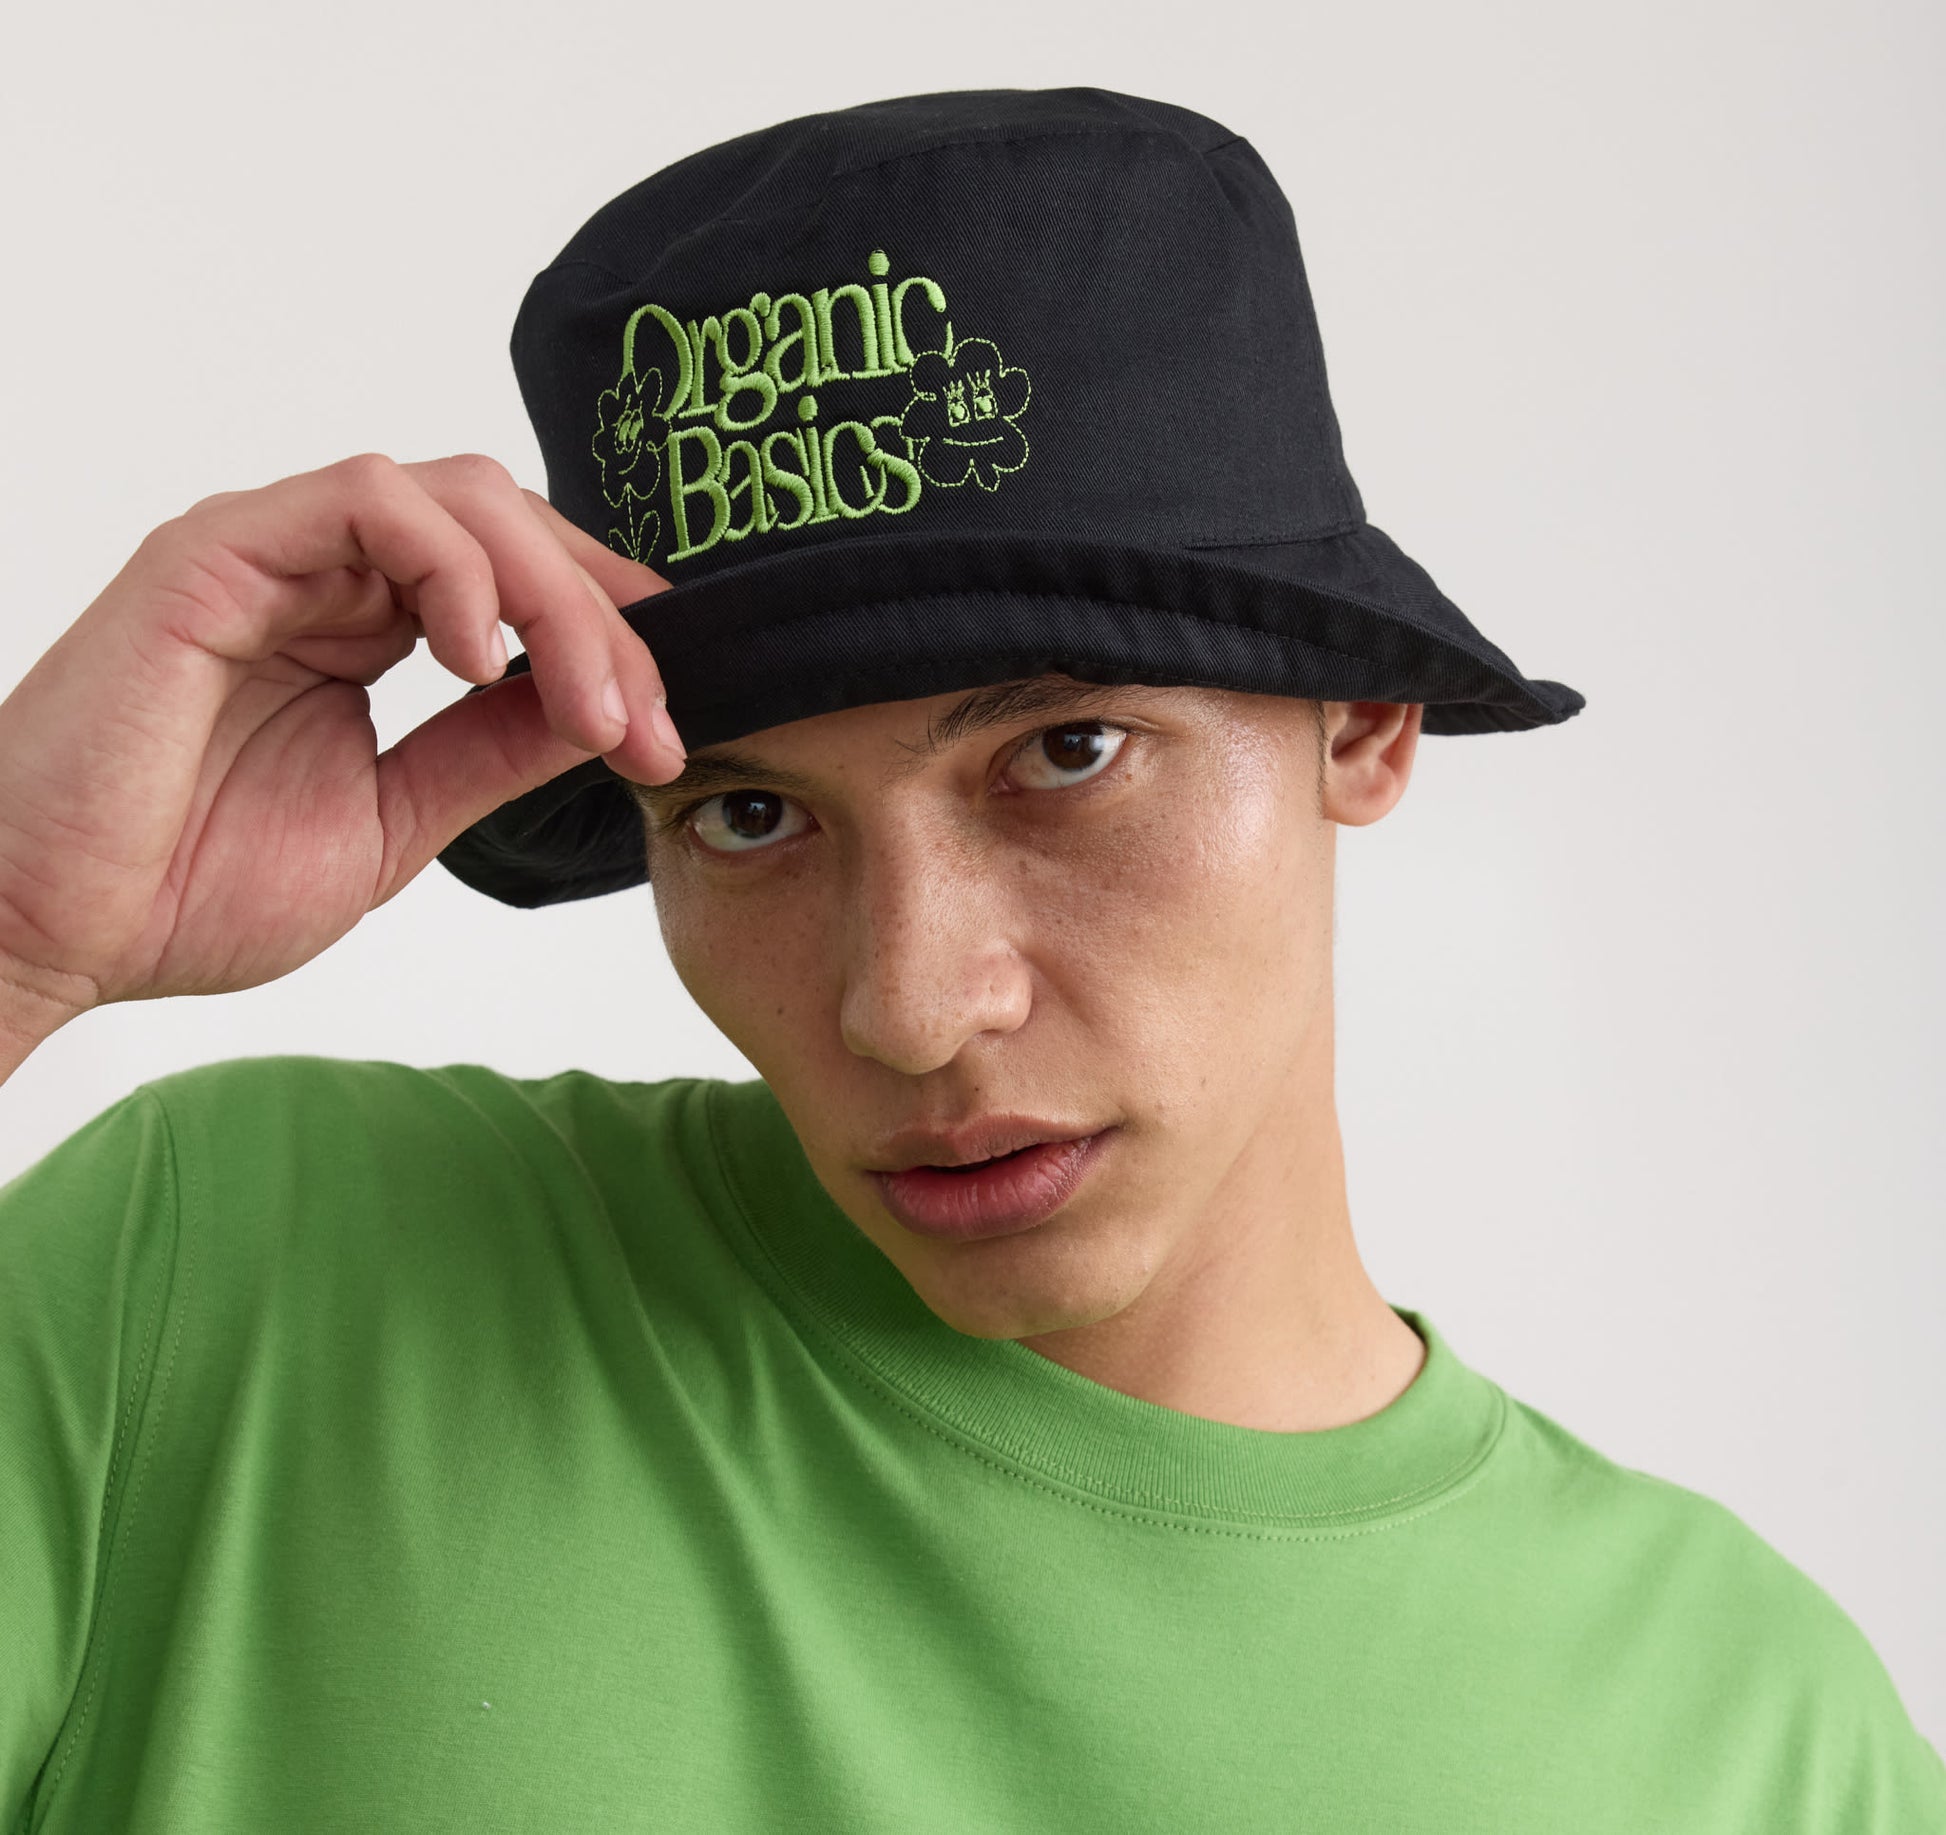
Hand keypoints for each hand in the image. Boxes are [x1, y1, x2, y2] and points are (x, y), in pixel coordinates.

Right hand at [0, 452, 680, 1047]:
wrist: (53, 931)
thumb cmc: (185, 883)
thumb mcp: (397, 819)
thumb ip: (493, 752)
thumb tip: (606, 710)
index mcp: (366, 630)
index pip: (519, 584)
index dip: (610, 636)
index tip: (666, 727)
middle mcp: (330, 578)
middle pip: (513, 528)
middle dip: (604, 620)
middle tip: (645, 723)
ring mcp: (274, 554)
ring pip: (462, 498)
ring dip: (553, 595)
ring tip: (584, 702)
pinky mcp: (217, 551)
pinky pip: (367, 501)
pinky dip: (451, 564)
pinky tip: (476, 658)